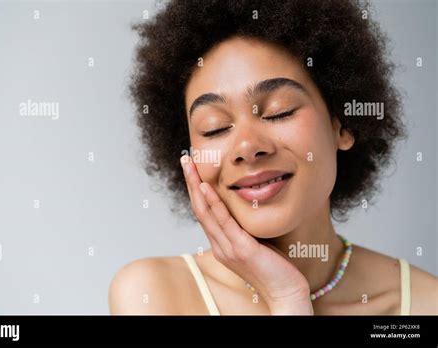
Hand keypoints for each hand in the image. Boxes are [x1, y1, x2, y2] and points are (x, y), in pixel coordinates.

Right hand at [180, 155, 312, 314]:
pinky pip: (224, 222)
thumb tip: (245, 210)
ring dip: (196, 186)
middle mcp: (220, 246)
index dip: (196, 191)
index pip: (204, 213)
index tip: (193, 170)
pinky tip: (206, 187)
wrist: (286, 293)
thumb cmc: (275, 269)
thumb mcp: (255, 244)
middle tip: (185, 160)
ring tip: (190, 166)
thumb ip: (244, 230)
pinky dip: (213, 203)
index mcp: (221, 245)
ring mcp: (228, 249)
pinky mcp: (241, 250)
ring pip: (206, 213)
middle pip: (199, 209)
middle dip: (190, 182)